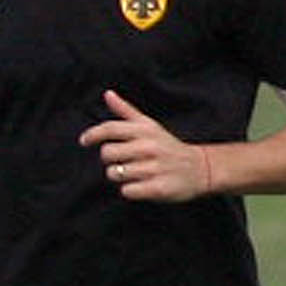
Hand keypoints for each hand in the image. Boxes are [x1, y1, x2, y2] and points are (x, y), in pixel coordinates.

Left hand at [85, 96, 216, 204]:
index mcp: (146, 131)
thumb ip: (126, 111)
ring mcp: (156, 168)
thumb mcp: (150, 126)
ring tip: (135, 173)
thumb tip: (108, 94)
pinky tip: (142, 185)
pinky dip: (130, 190)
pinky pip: (127, 191)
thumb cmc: (167, 146)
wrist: (200, 168)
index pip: (110, 128)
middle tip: (123, 160)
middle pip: (107, 153)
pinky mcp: (159, 188)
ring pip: (115, 173)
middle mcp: (151, 147)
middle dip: (109, 159)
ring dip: (119, 176)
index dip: (92, 134)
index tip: (84, 141)